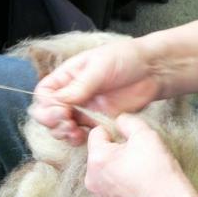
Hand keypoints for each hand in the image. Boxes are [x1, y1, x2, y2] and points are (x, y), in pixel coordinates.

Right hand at [30, 39, 161, 144]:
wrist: (153, 70)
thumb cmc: (126, 58)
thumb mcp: (99, 66)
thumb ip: (79, 86)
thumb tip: (58, 101)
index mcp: (66, 77)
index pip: (44, 93)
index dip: (46, 104)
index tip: (61, 109)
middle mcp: (70, 94)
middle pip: (47, 112)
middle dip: (52, 120)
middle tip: (67, 121)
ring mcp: (82, 108)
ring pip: (60, 125)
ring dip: (62, 131)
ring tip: (74, 131)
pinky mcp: (95, 121)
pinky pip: (78, 133)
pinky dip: (75, 138)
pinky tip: (82, 136)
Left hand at [84, 114, 193, 196]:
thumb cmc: (158, 171)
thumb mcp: (146, 135)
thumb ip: (127, 122)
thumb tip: (118, 121)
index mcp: (97, 158)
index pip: (96, 134)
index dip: (114, 133)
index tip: (129, 141)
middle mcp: (90, 179)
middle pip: (98, 156)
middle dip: (114, 154)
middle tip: (136, 160)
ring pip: (102, 175)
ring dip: (115, 172)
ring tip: (137, 177)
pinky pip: (108, 194)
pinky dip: (119, 191)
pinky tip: (136, 191)